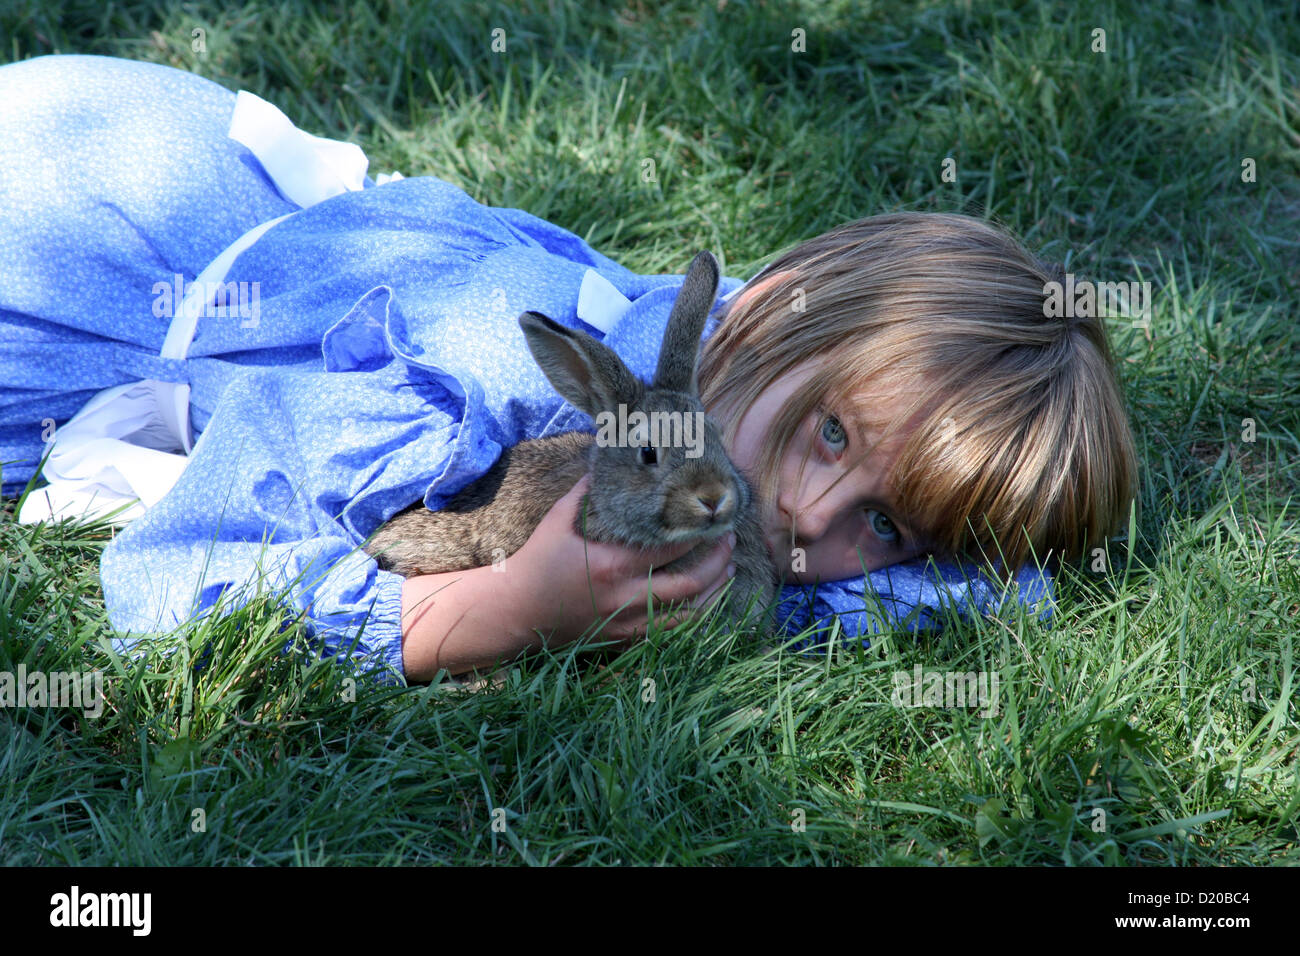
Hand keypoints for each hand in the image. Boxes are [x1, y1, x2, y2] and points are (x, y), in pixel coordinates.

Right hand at [509, 474, 736, 647]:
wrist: (516, 611)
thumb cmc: (538, 560)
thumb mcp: (558, 519)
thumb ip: (587, 492)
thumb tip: (608, 460)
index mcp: (611, 564)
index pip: (669, 549)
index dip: (697, 534)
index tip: (710, 516)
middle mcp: (626, 597)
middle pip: (690, 582)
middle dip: (717, 561)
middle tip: (728, 539)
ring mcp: (628, 622)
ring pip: (689, 613)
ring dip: (714, 589)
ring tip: (729, 567)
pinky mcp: (626, 638)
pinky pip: (673, 630)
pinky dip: (697, 614)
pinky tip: (708, 598)